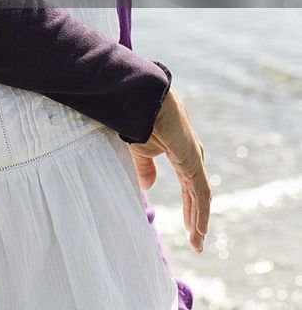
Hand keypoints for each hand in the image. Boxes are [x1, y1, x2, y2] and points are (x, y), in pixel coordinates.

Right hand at [129, 86, 209, 252]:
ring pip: (201, 195)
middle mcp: (192, 155)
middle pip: (197, 192)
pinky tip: (199, 230)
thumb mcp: (140, 150)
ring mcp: (194, 157)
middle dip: (196, 216)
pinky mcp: (193, 160)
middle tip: (195, 239)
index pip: (189, 185)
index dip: (189, 206)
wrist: (142, 98)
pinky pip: (200, 192)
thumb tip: (148, 186)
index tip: (189, 227)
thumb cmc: (139, 117)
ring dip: (199, 219)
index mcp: (181, 151)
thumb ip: (145, 168)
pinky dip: (201, 212)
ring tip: (197, 242)